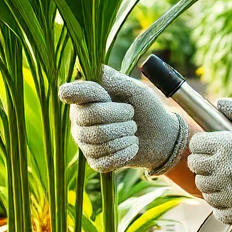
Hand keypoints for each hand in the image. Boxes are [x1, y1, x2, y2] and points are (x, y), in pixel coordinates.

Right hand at [58, 66, 187, 173]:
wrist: (161, 136)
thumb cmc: (146, 108)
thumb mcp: (134, 89)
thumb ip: (115, 80)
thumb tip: (96, 70)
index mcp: (86, 98)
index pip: (70, 93)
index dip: (86, 92)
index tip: (105, 95)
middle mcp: (79, 120)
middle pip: (89, 117)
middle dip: (118, 116)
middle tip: (132, 116)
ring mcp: (85, 142)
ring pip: (98, 139)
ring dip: (124, 135)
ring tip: (133, 131)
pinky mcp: (95, 161)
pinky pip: (103, 160)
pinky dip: (124, 153)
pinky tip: (132, 145)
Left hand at [188, 99, 231, 226]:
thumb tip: (218, 102)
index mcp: (228, 145)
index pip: (195, 146)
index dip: (202, 144)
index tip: (211, 147)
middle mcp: (225, 170)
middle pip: (195, 168)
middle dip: (204, 163)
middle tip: (219, 163)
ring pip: (204, 190)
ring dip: (212, 184)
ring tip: (228, 179)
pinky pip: (218, 211)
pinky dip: (222, 205)